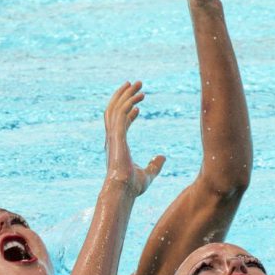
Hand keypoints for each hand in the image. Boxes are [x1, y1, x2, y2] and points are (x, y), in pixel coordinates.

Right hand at [103, 81, 164, 196]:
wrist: (122, 191)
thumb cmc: (132, 187)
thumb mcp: (148, 174)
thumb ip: (155, 165)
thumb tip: (163, 157)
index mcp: (116, 145)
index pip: (119, 122)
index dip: (127, 110)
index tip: (138, 104)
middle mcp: (112, 139)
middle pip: (114, 110)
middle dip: (124, 95)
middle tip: (135, 84)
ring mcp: (112, 137)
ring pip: (116, 109)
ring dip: (126, 95)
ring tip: (138, 84)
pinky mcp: (116, 137)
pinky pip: (120, 116)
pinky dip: (128, 106)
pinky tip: (139, 103)